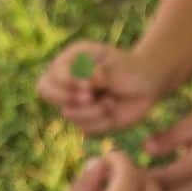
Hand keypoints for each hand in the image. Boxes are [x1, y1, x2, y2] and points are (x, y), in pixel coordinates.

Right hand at [37, 42, 161, 134]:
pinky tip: (112, 110)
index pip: (49, 74)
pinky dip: (101, 122)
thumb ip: (96, 71)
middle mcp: (67, 82)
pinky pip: (85, 128)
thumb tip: (85, 83)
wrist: (147, 85)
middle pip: (44, 91)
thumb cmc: (130, 69)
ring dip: (92, 110)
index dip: (65, 82)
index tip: (87, 84)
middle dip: (67, 97)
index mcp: (69, 62)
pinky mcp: (87, 121)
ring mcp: (75, 102)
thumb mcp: (114, 63)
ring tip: (110, 102)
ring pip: (68, 113)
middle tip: (89, 96)